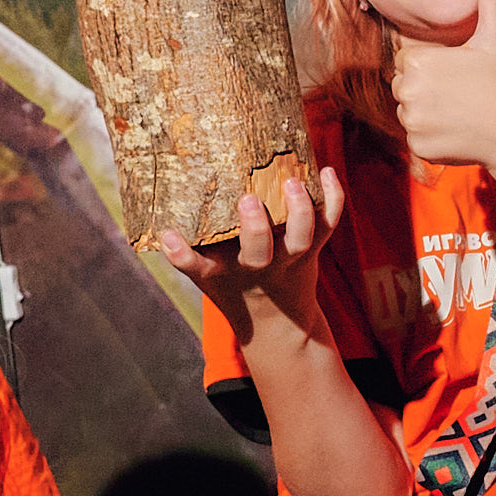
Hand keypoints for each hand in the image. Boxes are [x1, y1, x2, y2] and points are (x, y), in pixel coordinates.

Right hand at [152, 165, 345, 326]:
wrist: (279, 325)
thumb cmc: (235, 287)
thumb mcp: (208, 274)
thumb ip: (190, 245)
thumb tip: (162, 198)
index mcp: (222, 274)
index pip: (196, 267)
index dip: (181, 255)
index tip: (169, 237)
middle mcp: (256, 269)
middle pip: (258, 255)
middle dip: (255, 228)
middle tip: (249, 199)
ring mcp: (288, 261)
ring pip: (301, 239)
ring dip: (300, 211)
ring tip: (293, 182)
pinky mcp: (312, 252)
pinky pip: (328, 225)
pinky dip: (333, 198)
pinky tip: (327, 171)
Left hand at [387, 0, 495, 172]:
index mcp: (416, 59)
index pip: (407, 60)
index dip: (434, 65)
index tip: (460, 73)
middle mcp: (406, 89)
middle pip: (404, 85)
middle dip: (428, 89)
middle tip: (463, 93)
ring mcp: (411, 120)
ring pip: (409, 111)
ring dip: (430, 113)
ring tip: (461, 112)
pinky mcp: (417, 146)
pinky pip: (416, 137)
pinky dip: (434, 137)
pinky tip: (459, 131)